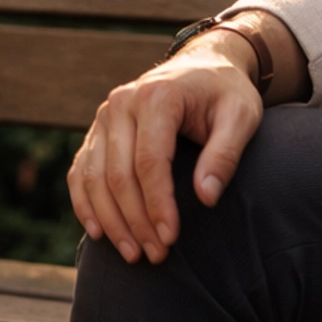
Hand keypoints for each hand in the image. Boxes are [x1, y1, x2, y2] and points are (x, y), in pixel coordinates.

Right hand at [68, 49, 263, 265]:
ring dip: (111, 222)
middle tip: (156, 255)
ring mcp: (104, 115)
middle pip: (119, 175)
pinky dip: (86, 204)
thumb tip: (206, 198)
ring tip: (133, 253)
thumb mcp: (241, 116)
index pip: (150, 162)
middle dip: (136, 221)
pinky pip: (80, 172)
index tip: (170, 238)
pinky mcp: (96, 130)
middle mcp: (122, 103)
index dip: (158, 204)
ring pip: (95, 178)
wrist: (205, 65)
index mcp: (158, 96)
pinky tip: (98, 233)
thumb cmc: (226, 94)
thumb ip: (226, 154)